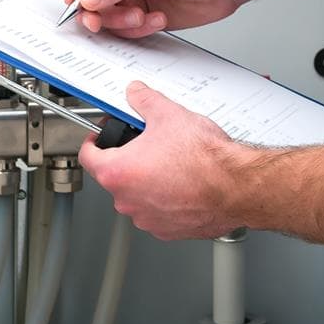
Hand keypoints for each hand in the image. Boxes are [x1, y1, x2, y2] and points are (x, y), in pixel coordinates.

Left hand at [79, 83, 244, 238]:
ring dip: (147, 182)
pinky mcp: (167, 230)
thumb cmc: (204, 160)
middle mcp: (127, 200)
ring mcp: (147, 218)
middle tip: (148, 145)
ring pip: (137, 196)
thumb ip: (144, 101)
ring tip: (170, 164)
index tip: (99, 138)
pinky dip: (165, 199)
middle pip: (115, 176)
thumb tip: (136, 93)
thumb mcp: (168, 115)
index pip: (88, 157)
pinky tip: (183, 184)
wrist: (234, 186)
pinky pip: (157, 212)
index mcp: (118, 172)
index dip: (93, 143)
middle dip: (129, 159)